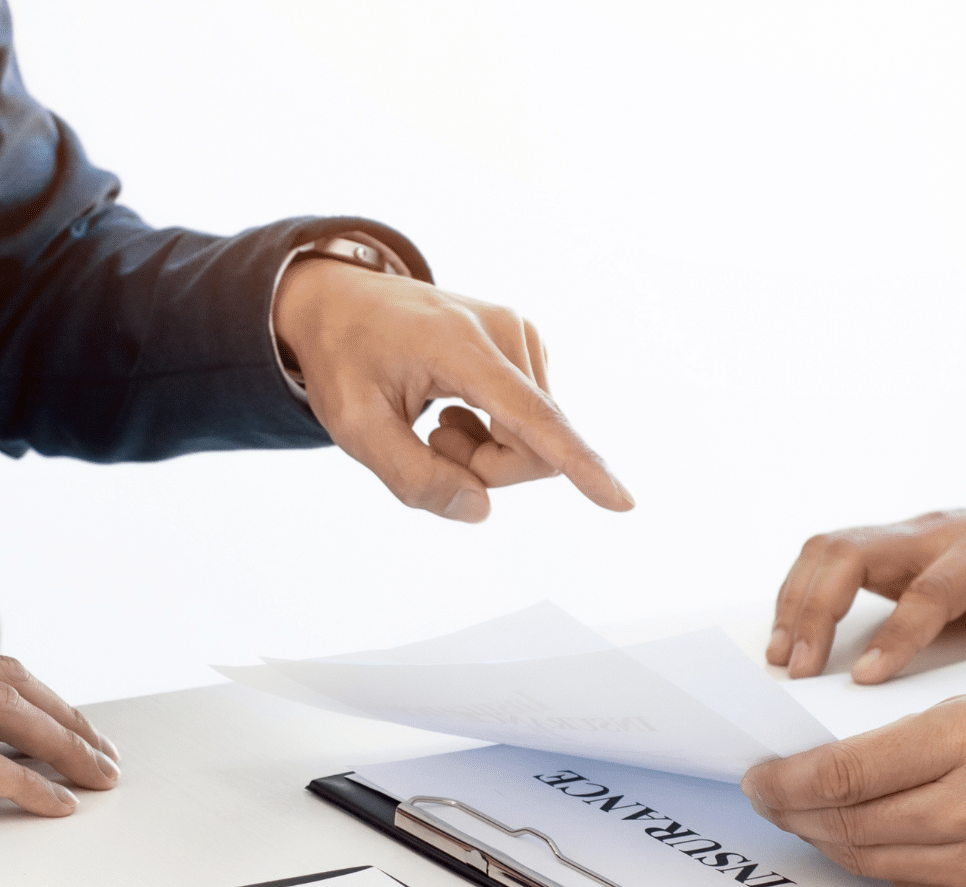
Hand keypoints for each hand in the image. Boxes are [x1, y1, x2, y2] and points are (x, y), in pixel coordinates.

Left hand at [271, 257, 632, 521]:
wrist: (343, 299)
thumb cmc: (344, 359)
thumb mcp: (353, 426)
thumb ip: (412, 476)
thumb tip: (481, 508)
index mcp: (460, 345)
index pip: (533, 419)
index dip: (579, 466)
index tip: (622, 501)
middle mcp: (506, 331)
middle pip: (536, 448)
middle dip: (488, 470)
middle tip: (433, 444)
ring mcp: (523, 334)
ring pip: (539, 440)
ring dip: (488, 453)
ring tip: (439, 418)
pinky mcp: (529, 345)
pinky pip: (533, 422)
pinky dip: (496, 434)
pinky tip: (457, 405)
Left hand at [740, 680, 965, 886]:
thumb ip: (907, 733)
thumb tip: (828, 762)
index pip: (841, 774)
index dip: (783, 783)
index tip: (757, 777)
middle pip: (844, 824)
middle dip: (791, 813)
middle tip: (766, 798)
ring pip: (867, 862)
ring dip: (824, 842)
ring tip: (802, 819)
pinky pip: (907, 885)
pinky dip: (874, 863)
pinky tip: (858, 842)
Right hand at [766, 468, 965, 681]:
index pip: (930, 588)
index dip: (895, 634)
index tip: (862, 679)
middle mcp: (936, 529)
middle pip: (852, 551)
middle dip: (815, 609)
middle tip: (796, 668)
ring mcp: (906, 532)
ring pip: (828, 548)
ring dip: (795, 600)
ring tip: (780, 658)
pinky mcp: (887, 544)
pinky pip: (826, 557)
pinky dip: (798, 594)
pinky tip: (789, 638)